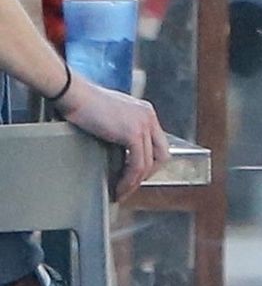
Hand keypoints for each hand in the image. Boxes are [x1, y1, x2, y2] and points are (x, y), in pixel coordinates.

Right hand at [59, 78, 169, 197]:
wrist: (74, 94)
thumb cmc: (83, 103)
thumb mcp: (111, 114)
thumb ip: (121, 127)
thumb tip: (121, 149)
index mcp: (145, 111)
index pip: (158, 144)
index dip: (149, 163)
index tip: (134, 175)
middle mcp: (148, 116)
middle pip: (162, 154)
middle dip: (147, 174)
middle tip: (130, 185)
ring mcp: (143, 124)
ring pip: (149, 163)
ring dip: (135, 182)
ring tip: (121, 191)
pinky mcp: (133, 133)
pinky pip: (138, 164)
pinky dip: (129, 179)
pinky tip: (118, 186)